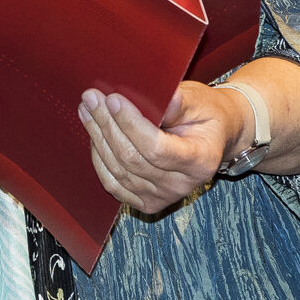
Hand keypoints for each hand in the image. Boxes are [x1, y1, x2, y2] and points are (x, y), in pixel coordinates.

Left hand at [78, 82, 240, 213]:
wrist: (211, 138)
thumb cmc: (204, 115)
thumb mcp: (198, 102)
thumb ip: (179, 103)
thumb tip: (162, 100)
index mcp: (201, 161)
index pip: (156, 148)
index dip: (131, 124)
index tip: (113, 99)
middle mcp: (183, 185)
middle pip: (133, 159)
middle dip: (107, 126)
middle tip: (91, 98)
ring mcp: (164, 197)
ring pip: (119, 172)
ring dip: (98, 138)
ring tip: (88, 110)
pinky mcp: (147, 202)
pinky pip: (113, 184)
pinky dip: (99, 158)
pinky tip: (94, 134)